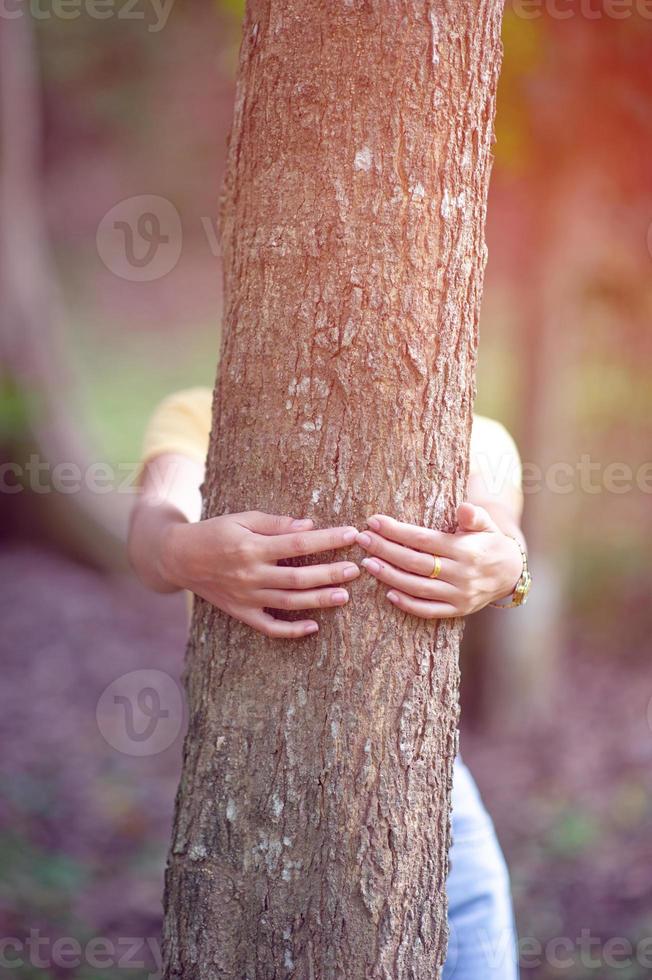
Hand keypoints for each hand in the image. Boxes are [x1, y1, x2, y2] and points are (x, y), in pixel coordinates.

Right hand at [161, 510, 359, 637]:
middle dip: (330, 573)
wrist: (179, 558)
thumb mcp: (241, 519)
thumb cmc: (215, 532)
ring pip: (289, 603)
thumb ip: (275, 523)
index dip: (327, 539)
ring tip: (344, 595)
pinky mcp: (241, 613)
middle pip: (298, 578)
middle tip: (356, 569)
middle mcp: (250, 575)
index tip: (351, 535)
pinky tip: (314, 627)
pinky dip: (291, 631)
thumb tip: (309, 526)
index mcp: (251, 547)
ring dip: (319, 600)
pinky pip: (269, 627)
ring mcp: (246, 597)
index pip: (298, 544)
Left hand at [356, 503, 522, 619]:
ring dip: (389, 576)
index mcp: (466, 550)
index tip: (373, 521)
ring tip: (367, 563)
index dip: (396, 531)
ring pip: (417, 587)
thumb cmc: (490, 541)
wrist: (511, 573)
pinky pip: (429, 610)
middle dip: (385, 550)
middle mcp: (462, 574)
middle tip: (361, 539)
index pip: (423, 540)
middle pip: (415, 563)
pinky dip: (408, 604)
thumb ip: (474, 515)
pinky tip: (388, 593)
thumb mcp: (487, 524)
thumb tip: (463, 508)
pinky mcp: (458, 610)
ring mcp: (460, 595)